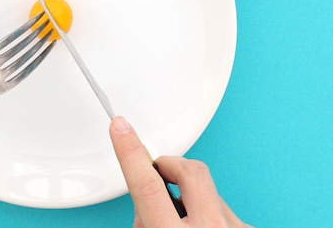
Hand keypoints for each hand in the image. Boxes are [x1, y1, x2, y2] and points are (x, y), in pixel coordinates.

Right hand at [109, 116, 251, 227]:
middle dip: (170, 165)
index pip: (147, 184)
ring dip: (192, 200)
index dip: (130, 152)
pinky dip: (212, 215)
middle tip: (158, 174)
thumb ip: (145, 221)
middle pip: (189, 170)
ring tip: (183, 225)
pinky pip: (226, 210)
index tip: (121, 128)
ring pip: (209, 192)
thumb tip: (146, 202)